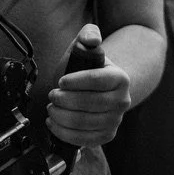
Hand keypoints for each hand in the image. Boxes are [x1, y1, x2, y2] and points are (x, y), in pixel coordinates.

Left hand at [46, 24, 130, 146]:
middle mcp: (122, 100)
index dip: (76, 82)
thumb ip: (88, 35)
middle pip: (92, 104)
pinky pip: (86, 139)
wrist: (98, 88)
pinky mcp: (106, 135)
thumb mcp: (86, 48)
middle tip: (52, 95)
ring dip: (62, 117)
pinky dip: (65, 134)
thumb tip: (92, 39)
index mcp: (120, 78)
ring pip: (86, 123)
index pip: (98, 80)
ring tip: (51, 108)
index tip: (60, 81)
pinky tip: (54, 123)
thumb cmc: (87, 68)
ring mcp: (116, 120)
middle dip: (66, 100)